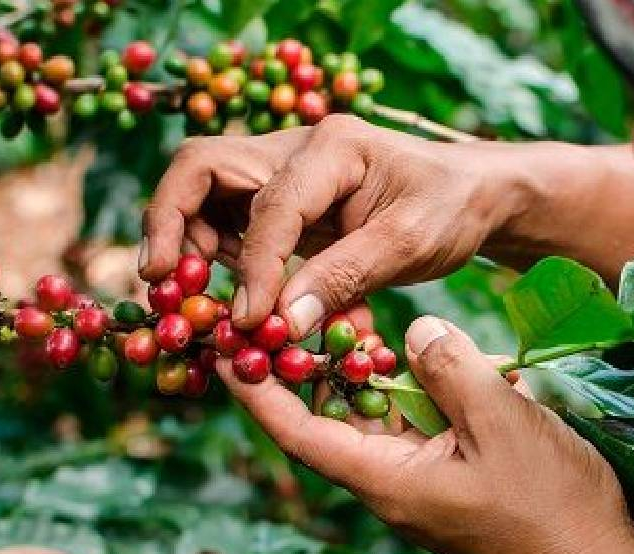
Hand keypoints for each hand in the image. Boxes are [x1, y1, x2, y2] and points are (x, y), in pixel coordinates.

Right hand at [140, 115, 537, 336]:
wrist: (473, 194)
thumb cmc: (450, 209)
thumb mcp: (409, 245)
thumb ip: (344, 280)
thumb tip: (280, 324)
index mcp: (332, 148)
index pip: (269, 205)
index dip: (254, 267)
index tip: (250, 321)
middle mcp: (295, 149)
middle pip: (201, 168)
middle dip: (171, 223)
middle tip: (161, 283)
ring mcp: (283, 171)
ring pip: (204, 193)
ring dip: (189, 243)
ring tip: (194, 298)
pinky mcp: (283, 200)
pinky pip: (230, 222)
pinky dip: (221, 258)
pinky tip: (236, 298)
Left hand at [218, 315, 633, 553]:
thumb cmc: (550, 505)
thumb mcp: (500, 422)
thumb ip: (450, 368)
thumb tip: (414, 331)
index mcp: (386, 480)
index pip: (299, 432)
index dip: (259, 390)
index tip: (230, 346)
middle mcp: (392, 484)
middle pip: (331, 420)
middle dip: (311, 366)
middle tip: (299, 308)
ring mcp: (422, 484)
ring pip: (375, 420)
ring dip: (364, 374)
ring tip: (352, 319)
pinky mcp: (452, 480)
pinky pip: (413, 428)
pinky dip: (408, 390)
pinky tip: (419, 357)